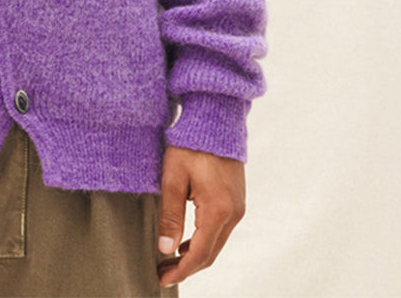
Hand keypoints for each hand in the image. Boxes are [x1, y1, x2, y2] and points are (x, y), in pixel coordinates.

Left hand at [155, 145, 245, 287]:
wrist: (215, 121)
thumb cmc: (190, 145)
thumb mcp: (173, 177)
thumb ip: (170, 215)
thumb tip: (165, 249)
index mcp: (218, 209)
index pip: (200, 253)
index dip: (181, 270)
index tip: (162, 279)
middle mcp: (233, 213)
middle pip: (211, 253)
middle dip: (187, 266)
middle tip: (162, 272)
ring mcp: (238, 207)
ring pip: (217, 242)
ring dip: (195, 254)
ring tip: (170, 259)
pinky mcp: (236, 200)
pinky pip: (221, 229)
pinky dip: (204, 240)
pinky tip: (186, 241)